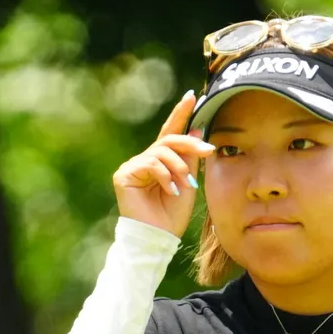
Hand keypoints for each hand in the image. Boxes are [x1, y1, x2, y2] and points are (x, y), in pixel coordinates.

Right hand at [112, 90, 214, 236]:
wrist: (158, 237)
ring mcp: (133, 166)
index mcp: (161, 161)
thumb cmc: (172, 215)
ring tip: (186, 186)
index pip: (171, 132)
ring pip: (162, 152)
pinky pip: (150, 164)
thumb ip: (190, 157)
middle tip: (208, 151)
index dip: (180, 114)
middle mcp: (145, 160)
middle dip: (190, 144)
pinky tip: (170, 190)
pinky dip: (165, 176)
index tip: (192, 96)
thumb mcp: (188, 181)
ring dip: (179, 168)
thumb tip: (197, 128)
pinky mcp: (124, 175)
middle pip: (169, 139)